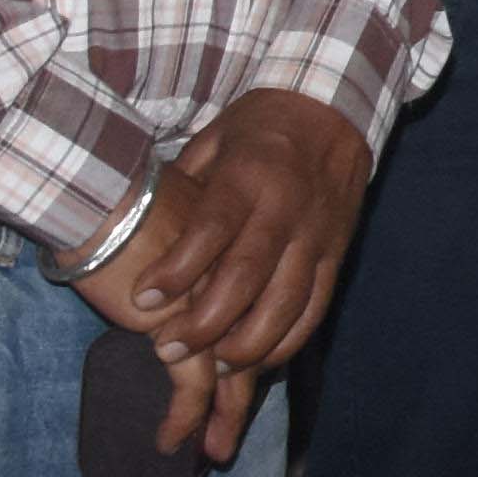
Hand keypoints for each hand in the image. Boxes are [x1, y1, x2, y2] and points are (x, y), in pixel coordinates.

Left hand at [66, 91, 374, 424]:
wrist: (334, 109)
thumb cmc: (260, 127)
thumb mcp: (213, 139)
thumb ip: (184, 187)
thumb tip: (139, 227)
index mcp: (250, 173)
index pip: (212, 229)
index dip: (177, 269)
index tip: (142, 300)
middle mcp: (287, 206)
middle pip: (248, 275)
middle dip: (207, 321)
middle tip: (168, 348)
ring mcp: (317, 234)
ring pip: (287, 301)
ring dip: (249, 343)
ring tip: (213, 366)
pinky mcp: (338, 253)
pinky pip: (316, 306)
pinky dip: (288, 340)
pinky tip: (256, 358)